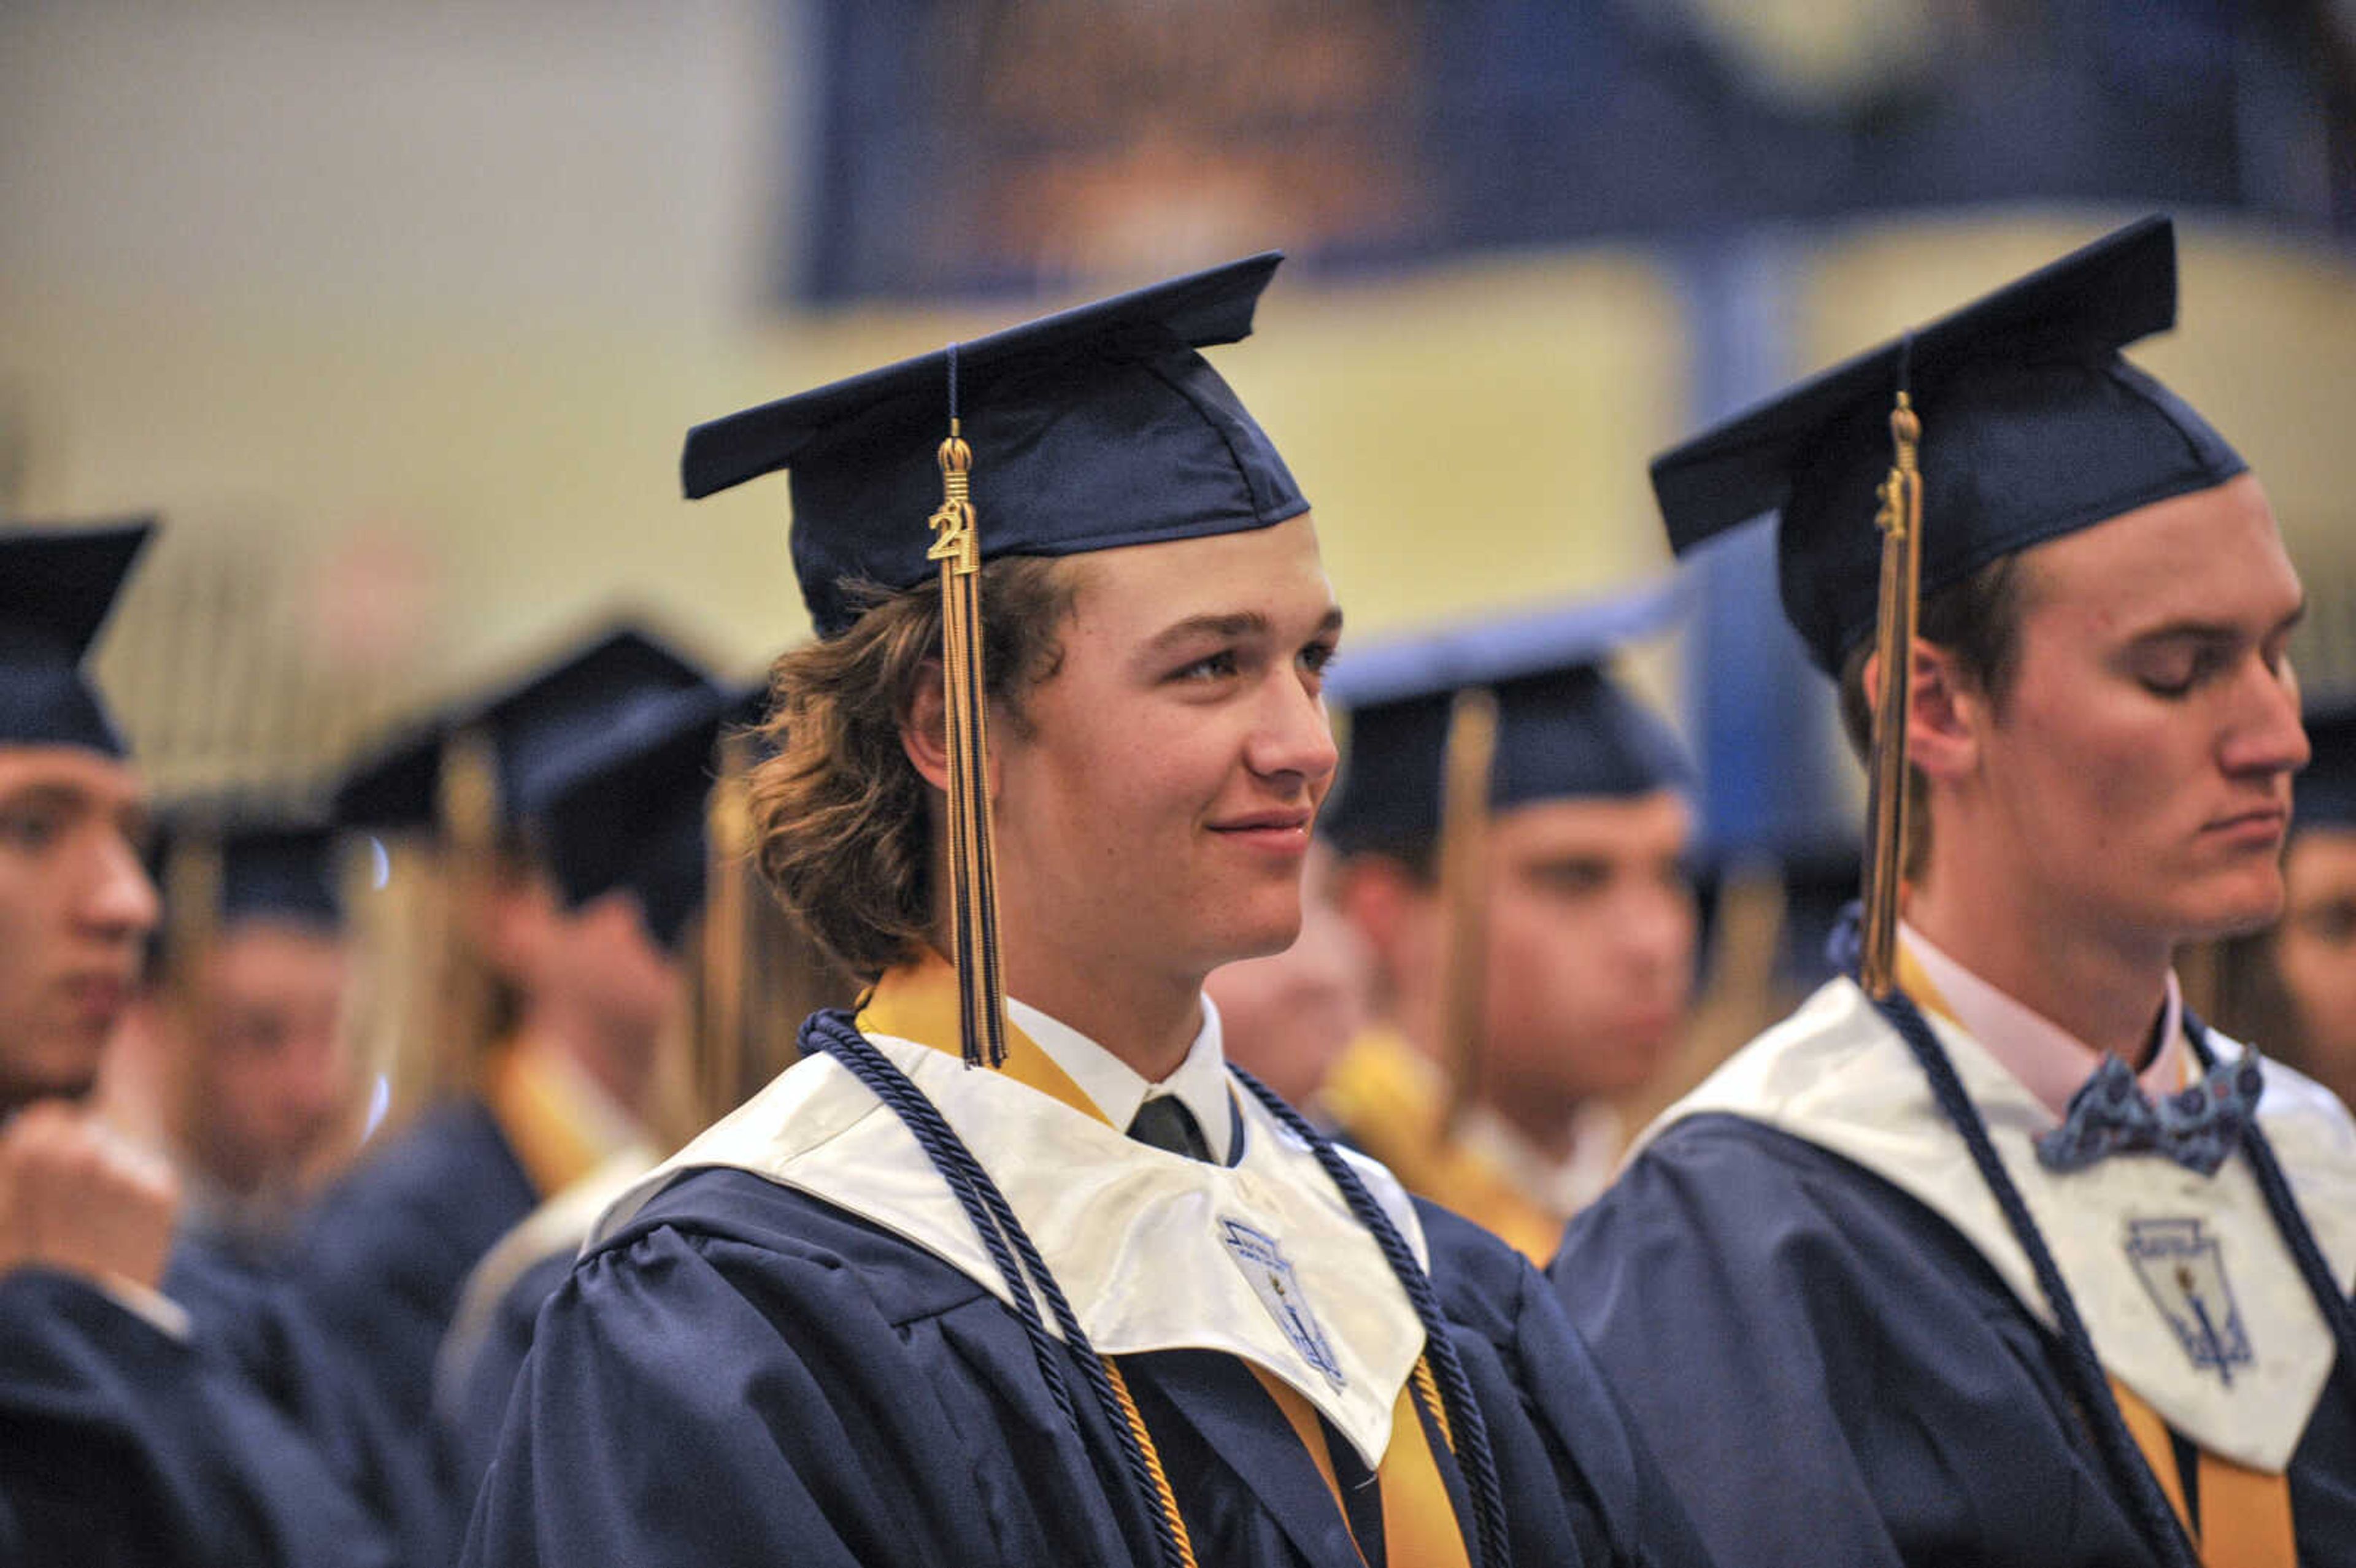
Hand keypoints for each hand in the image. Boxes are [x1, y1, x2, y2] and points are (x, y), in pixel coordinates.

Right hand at [0, 1101, 179, 1290]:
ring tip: (96, 1232)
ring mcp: (125, 1169)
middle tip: (75, 1210)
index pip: (52, 1115)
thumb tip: (39, 1132)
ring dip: (112, 1182)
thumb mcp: (4, 1224)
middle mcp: (83, 1150)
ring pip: (121, 1158)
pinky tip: (121, 1237)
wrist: (76, 1325)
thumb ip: (17, 1173)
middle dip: (83, 1163)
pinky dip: (139, 1203)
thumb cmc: (27, 1278)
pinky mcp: (160, 1191)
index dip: (50, 1145)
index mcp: (32, 1154)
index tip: (49, 1173)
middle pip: (90, 1134)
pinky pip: (149, 1181)